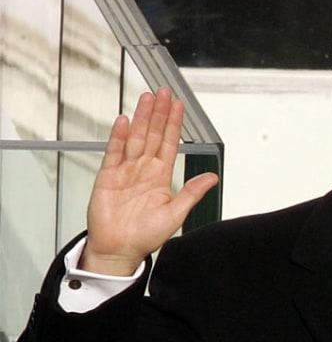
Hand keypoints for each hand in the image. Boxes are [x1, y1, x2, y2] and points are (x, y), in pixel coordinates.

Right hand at [82, 87, 218, 274]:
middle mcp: (143, 171)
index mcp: (161, 178)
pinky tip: (124, 121)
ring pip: (135, 138)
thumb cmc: (145, 237)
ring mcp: (125, 171)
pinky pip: (114, 152)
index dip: (174, 125)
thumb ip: (192, 193)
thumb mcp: (175, 214)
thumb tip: (213, 178)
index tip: (178, 106)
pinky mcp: (108, 176)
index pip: (169, 145)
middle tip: (164, 92)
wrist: (119, 250)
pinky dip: (119, 136)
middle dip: (159, 113)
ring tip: (147, 98)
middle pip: (152, 135)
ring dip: (141, 118)